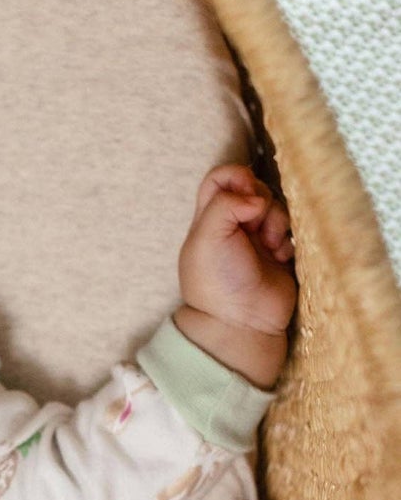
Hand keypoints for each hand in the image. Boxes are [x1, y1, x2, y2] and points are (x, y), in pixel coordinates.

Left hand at [178, 163, 296, 337]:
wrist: (242, 322)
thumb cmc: (218, 281)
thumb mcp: (206, 238)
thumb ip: (224, 204)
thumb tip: (255, 197)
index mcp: (208, 219)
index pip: (220, 178)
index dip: (236, 177)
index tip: (244, 195)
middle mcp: (232, 225)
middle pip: (255, 188)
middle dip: (261, 201)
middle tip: (256, 227)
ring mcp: (257, 239)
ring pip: (277, 207)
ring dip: (277, 223)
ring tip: (270, 247)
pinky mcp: (279, 253)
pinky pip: (292, 230)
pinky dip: (288, 240)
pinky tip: (281, 258)